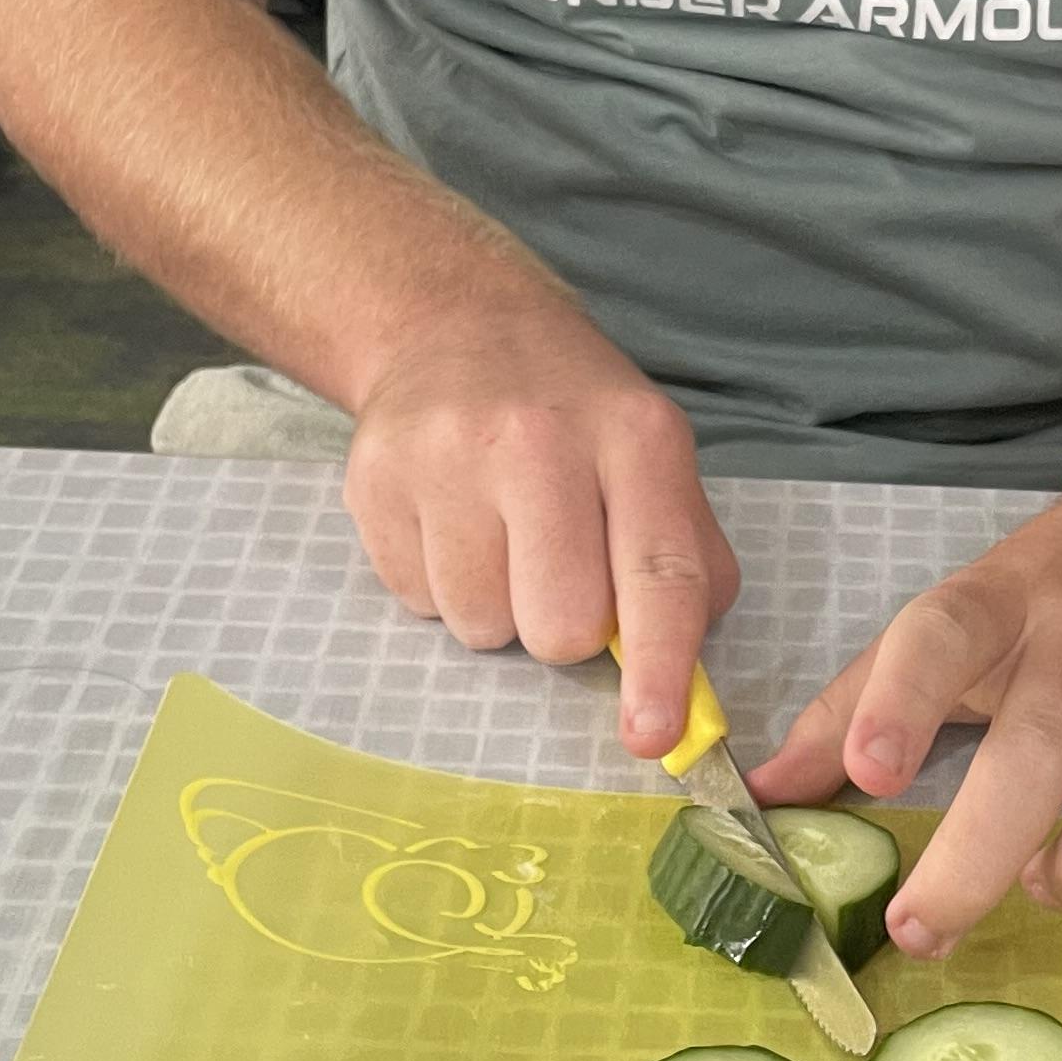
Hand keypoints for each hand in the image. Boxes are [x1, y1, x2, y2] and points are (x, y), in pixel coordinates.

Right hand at [341, 277, 737, 755]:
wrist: (456, 324)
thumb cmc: (574, 412)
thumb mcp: (654, 457)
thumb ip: (685, 564)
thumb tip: (687, 681)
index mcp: (635, 436)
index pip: (658, 575)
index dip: (660, 667)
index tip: (651, 736)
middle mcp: (539, 440)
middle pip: (559, 627)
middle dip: (561, 630)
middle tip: (555, 571)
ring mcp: (446, 456)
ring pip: (480, 626)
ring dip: (495, 607)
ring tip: (497, 533)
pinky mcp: (374, 478)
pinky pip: (416, 601)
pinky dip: (438, 581)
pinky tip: (450, 518)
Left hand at [743, 482, 1061, 956]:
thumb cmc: (1055, 592)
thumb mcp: (951, 620)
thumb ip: (853, 703)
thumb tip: (761, 796)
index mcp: (1002, 600)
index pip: (944, 635)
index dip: (901, 702)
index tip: (867, 776)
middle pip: (1042, 743)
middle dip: (977, 852)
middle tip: (920, 928)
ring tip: (1043, 882)